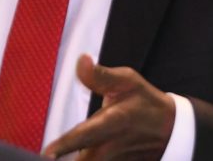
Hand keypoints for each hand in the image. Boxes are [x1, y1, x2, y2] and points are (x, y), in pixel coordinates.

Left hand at [42, 54, 174, 159]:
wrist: (169, 130)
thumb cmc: (144, 102)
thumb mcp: (127, 81)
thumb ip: (100, 75)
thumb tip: (81, 60)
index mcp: (113, 122)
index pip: (85, 135)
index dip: (65, 145)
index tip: (47, 153)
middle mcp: (111, 146)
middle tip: (43, 157)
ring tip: (51, 160)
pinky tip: (66, 158)